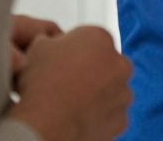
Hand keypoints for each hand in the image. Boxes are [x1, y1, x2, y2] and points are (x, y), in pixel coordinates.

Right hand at [9, 25, 132, 140]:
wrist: (45, 124)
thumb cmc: (41, 86)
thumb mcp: (38, 48)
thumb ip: (53, 42)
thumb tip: (51, 45)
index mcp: (100, 38)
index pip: (93, 39)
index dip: (77, 51)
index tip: (66, 62)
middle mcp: (118, 63)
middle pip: (108, 63)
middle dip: (94, 71)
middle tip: (71, 83)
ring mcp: (123, 92)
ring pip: (113, 90)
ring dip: (99, 94)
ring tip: (73, 103)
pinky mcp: (122, 119)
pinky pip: (113, 115)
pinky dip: (101, 116)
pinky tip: (80, 118)